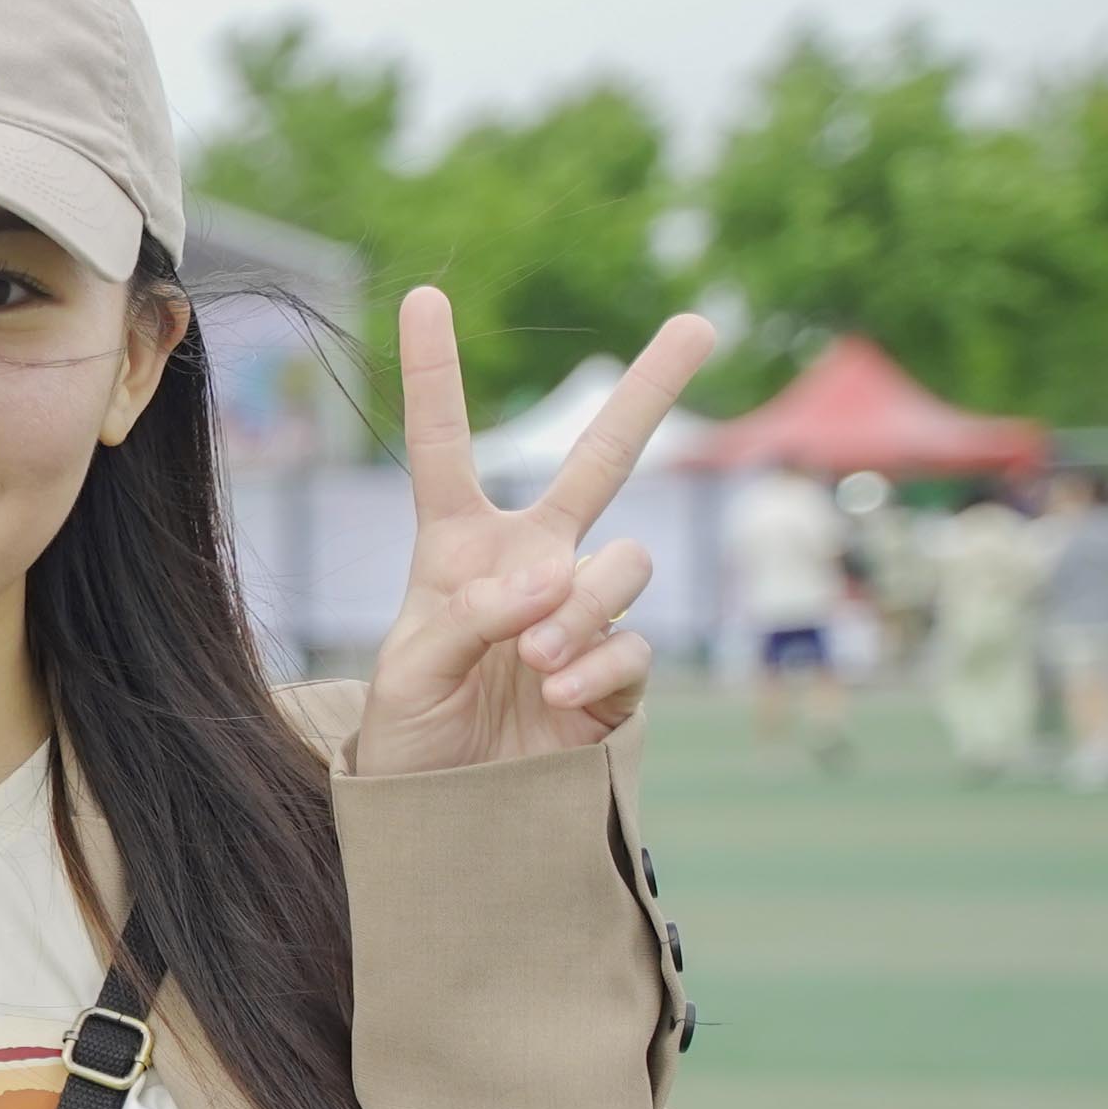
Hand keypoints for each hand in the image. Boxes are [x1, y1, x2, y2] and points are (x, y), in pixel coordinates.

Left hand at [354, 292, 713, 778]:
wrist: (449, 814)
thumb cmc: (410, 735)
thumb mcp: (409, 671)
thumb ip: (470, 617)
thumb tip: (552, 577)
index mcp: (458, 547)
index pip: (445, 447)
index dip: (436, 374)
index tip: (426, 294)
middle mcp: (532, 563)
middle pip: (601, 462)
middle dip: (652, 391)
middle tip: (698, 322)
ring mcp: (582, 613)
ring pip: (623, 565)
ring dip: (585, 606)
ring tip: (534, 659)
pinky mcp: (618, 670)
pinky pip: (632, 645)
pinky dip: (598, 666)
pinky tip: (561, 693)